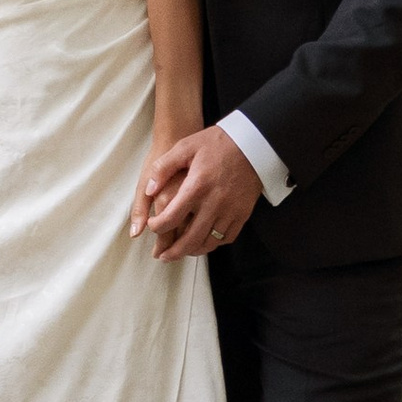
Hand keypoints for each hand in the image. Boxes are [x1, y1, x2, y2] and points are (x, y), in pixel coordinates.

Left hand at [137, 123, 262, 260]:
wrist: (252, 144)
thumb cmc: (216, 143)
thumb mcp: (185, 147)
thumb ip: (164, 167)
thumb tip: (149, 190)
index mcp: (197, 186)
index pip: (172, 217)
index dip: (158, 226)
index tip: (152, 226)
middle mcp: (214, 203)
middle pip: (191, 239)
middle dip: (173, 252)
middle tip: (162, 257)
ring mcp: (231, 211)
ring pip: (209, 242)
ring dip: (193, 251)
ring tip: (180, 252)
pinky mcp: (243, 214)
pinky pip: (227, 238)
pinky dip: (213, 244)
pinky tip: (203, 242)